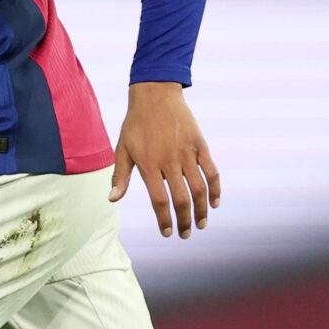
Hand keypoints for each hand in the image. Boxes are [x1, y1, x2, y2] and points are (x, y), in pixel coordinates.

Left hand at [110, 82, 219, 238]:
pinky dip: (215, 189)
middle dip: (184, 220)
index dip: (164, 219)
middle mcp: (169, 160)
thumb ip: (120, 176)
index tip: (167, 232)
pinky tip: (215, 203)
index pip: (159, 200)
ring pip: (199, 188)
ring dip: (201, 210)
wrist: (155, 94)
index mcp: (149, 164)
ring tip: (201, 224)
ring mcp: (187, 153)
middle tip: (185, 234)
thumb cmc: (136, 124)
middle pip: (182, 198)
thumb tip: (112, 199)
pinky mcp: (200, 145)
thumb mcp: (122, 149)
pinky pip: (211, 171)